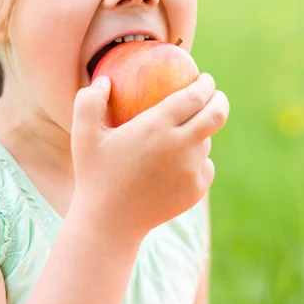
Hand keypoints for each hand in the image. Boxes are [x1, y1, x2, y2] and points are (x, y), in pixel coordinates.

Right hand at [70, 73, 228, 240]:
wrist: (109, 224)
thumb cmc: (94, 174)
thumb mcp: (82, 136)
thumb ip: (89, 101)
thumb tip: (106, 80)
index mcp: (155, 127)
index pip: (194, 96)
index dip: (205, 84)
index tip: (204, 79)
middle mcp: (179, 146)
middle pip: (216, 115)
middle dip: (220, 99)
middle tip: (214, 95)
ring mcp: (191, 171)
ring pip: (207, 142)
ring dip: (201, 133)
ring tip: (184, 132)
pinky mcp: (196, 191)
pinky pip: (205, 167)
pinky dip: (197, 160)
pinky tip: (179, 163)